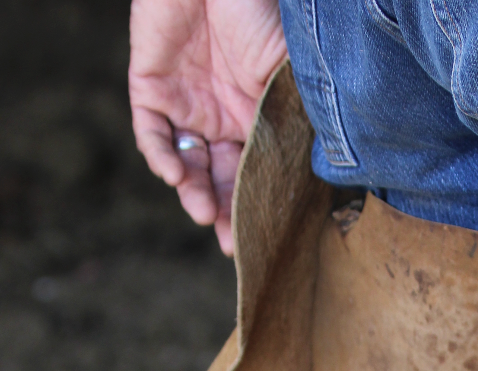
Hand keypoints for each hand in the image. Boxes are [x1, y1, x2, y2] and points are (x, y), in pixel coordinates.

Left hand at [129, 0, 287, 254]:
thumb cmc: (261, 10)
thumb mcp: (290, 74)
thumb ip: (301, 121)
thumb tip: (328, 175)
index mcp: (255, 116)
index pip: (253, 172)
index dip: (254, 206)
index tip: (259, 238)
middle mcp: (220, 116)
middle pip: (219, 177)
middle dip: (223, 212)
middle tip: (228, 240)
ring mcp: (185, 102)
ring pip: (185, 164)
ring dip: (193, 192)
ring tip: (202, 212)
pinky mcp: (150, 85)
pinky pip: (151, 133)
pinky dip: (161, 157)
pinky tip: (175, 175)